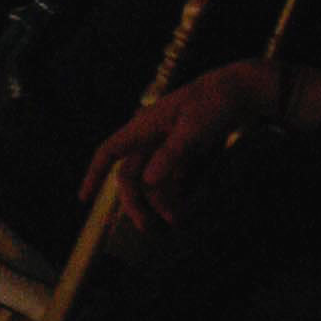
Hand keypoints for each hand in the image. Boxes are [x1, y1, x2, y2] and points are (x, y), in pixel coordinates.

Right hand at [78, 61, 269, 223]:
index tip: (84, 199)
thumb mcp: (193, 129)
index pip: (109, 152)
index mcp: (144, 127)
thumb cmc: (213, 104)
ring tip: (176, 221)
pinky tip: (184, 206)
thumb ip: (171, 154)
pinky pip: (170, 177)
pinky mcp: (182, 150)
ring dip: (160, 202)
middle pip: (131, 176)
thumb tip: (149, 181)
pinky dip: (175, 193)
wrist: (237, 91)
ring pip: (152, 180)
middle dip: (136, 203)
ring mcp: (166, 145)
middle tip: (149, 229)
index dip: (93, 175)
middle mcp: (149, 137)